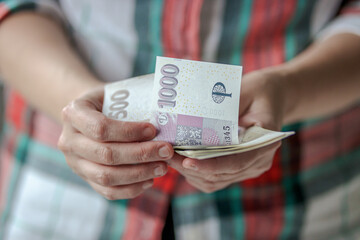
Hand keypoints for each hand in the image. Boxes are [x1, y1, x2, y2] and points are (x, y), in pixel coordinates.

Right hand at [58, 86, 173, 199]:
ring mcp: (74, 162)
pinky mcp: (84, 178)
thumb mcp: (113, 93)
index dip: (128, 131)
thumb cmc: (106, 102)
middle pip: (105, 154)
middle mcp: (68, 140)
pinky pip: (107, 191)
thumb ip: (131, 103)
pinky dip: (131, 189)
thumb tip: (164, 116)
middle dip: (140, 154)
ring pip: (106, 176)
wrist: (87, 115)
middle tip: (166, 151)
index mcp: (73, 113)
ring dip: (138, 174)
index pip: (100, 128)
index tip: (153, 130)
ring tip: (162, 167)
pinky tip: (149, 180)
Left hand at [169, 69, 284, 192]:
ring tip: (170, 157)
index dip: (210, 164)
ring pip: (215, 181)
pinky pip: (216, 179)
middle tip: (167, 155)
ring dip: (190, 172)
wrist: (272, 97)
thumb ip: (226, 108)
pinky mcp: (240, 169)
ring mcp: (249, 167)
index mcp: (265, 142)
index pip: (235, 162)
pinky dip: (197, 174)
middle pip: (221, 174)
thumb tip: (196, 118)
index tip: (187, 161)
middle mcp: (259, 161)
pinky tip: (182, 161)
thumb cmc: (258, 90)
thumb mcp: (245, 91)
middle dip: (191, 168)